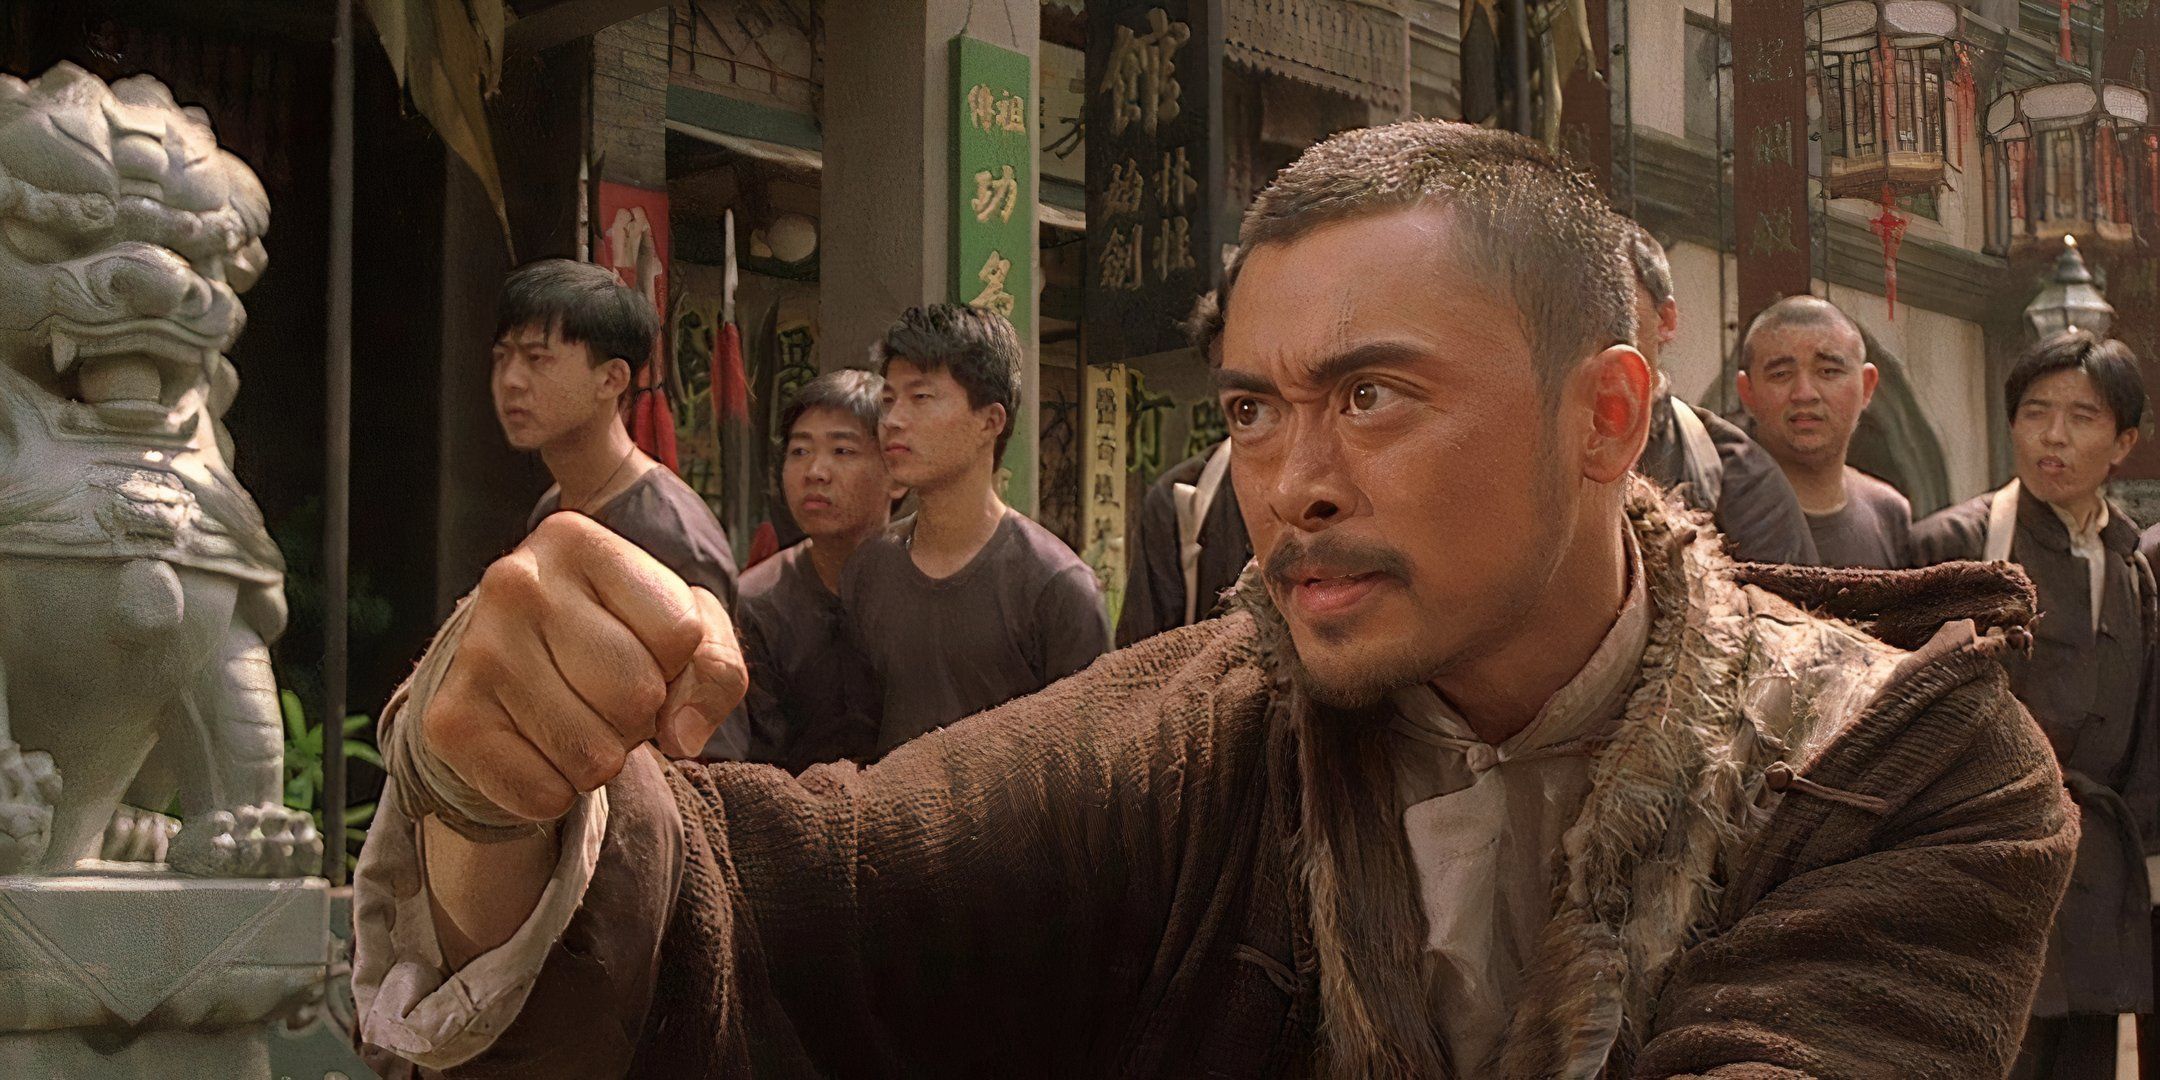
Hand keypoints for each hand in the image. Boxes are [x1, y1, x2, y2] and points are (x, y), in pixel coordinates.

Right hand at [424, 512, 746, 821]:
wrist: (507, 673)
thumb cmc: (609, 640)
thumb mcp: (680, 629)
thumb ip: (715, 668)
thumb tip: (683, 736)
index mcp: (576, 541)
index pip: (681, 634)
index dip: (679, 664)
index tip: (645, 651)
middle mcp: (516, 584)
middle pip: (636, 695)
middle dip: (641, 716)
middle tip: (608, 697)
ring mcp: (477, 652)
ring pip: (594, 754)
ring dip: (602, 758)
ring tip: (576, 720)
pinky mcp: (450, 721)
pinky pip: (544, 794)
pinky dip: (557, 791)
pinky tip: (540, 751)